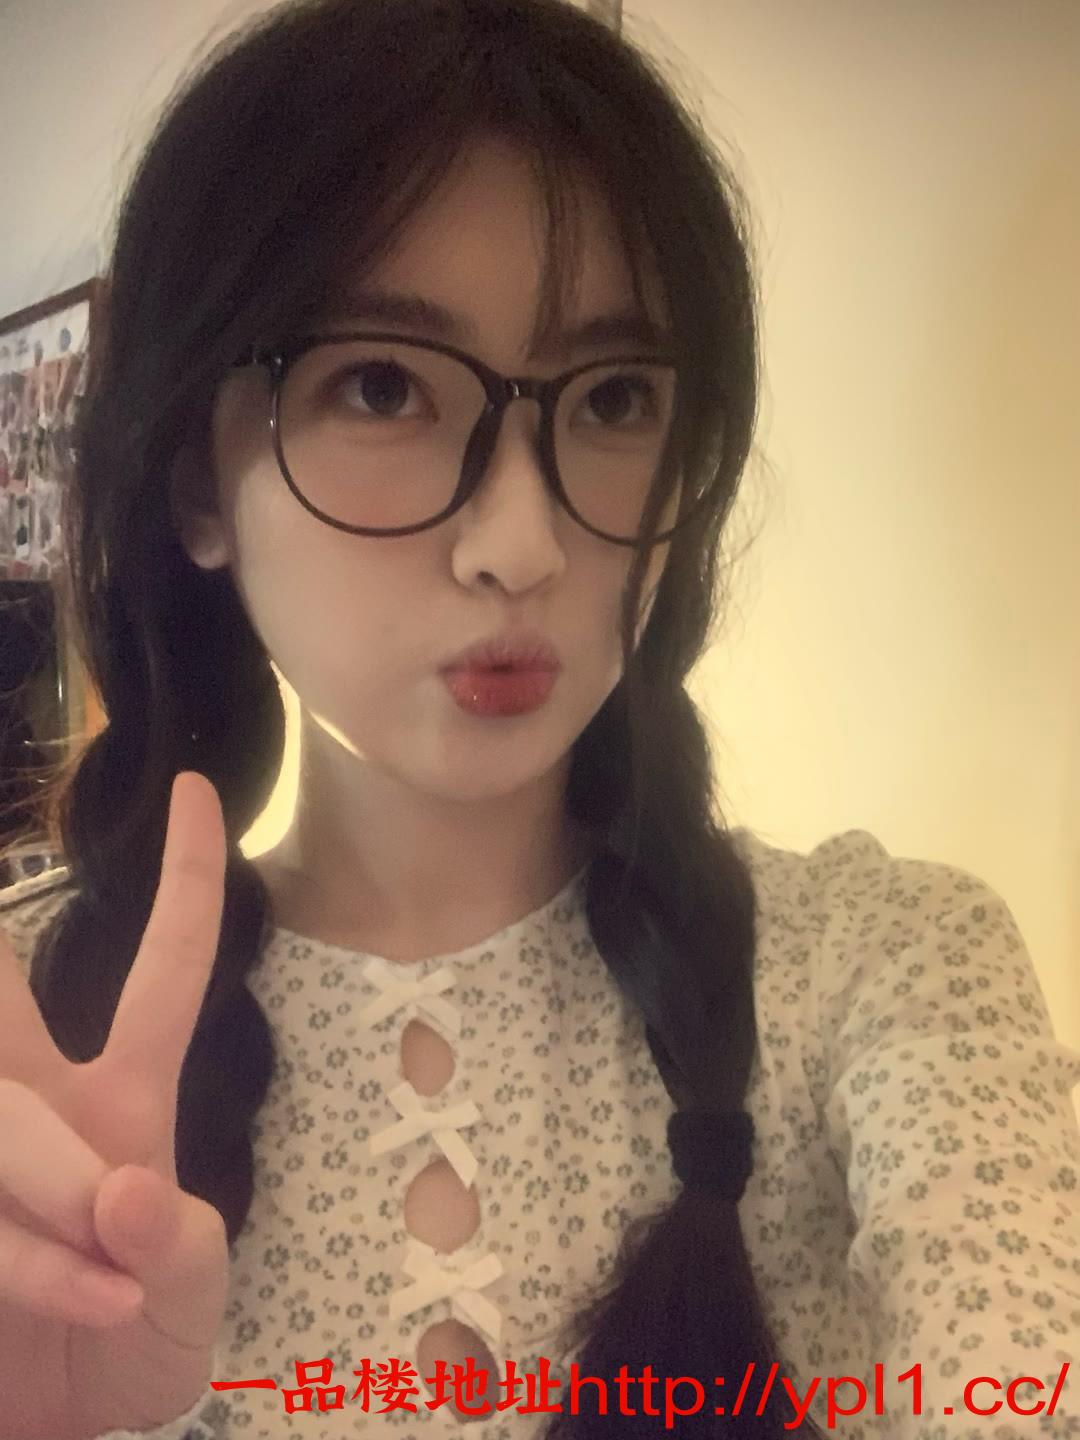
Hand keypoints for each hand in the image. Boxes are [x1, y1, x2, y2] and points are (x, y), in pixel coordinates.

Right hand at [0, 771, 229, 1439]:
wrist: (57, 1434)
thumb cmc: (130, 1351)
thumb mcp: (188, 1306)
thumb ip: (179, 1254)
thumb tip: (122, 1196)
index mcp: (124, 1099)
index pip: (164, 968)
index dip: (187, 880)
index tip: (194, 790)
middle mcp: (39, 1106)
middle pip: (8, 999)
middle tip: (57, 1101)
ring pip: (4, 1117)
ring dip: (49, 1197)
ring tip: (103, 1286)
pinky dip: (29, 1266)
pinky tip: (66, 1303)